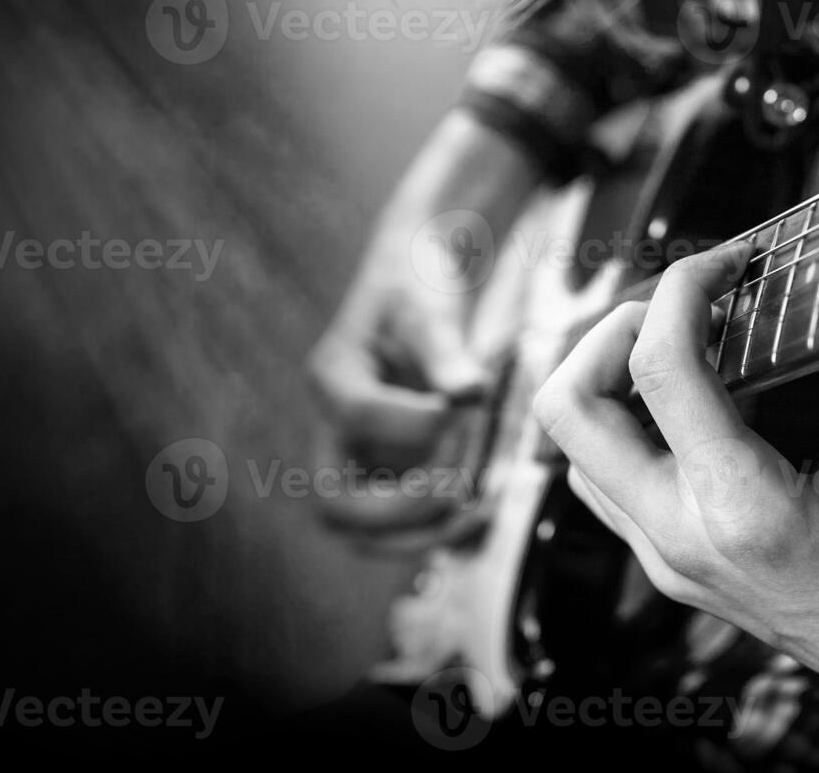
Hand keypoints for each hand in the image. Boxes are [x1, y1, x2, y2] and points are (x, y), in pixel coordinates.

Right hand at [307, 113, 537, 531]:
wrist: (419, 285)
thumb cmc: (420, 284)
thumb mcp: (431, 304)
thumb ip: (445, 349)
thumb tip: (467, 393)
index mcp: (332, 377)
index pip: (356, 416)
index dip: (413, 419)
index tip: (465, 400)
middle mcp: (333, 429)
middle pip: (335, 504)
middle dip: (400, 508)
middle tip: (461, 485)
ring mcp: (360, 458)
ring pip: (366, 531)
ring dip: (422, 534)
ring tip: (482, 512)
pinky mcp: (390, 475)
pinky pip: (404, 525)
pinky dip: (440, 530)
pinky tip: (486, 512)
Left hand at [531, 244, 818, 747]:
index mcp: (743, 510)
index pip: (660, 368)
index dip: (684, 286)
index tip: (732, 258)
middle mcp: (682, 538)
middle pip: (566, 409)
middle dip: (611, 331)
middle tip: (686, 305)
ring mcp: (665, 560)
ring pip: (573, 447)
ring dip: (611, 379)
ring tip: (690, 343)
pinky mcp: (669, 567)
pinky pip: (607, 481)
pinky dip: (630, 423)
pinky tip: (698, 398)